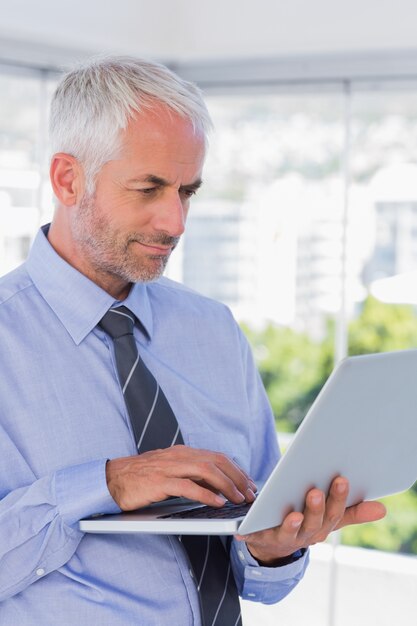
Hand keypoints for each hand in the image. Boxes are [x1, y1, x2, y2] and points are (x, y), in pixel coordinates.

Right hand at [106, 445, 256, 509]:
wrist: (111, 479)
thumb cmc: (142, 479)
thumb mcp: (170, 472)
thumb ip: (190, 475)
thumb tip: (216, 487)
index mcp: (183, 452)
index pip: (217, 457)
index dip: (236, 470)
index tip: (250, 483)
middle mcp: (178, 456)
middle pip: (216, 461)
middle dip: (237, 477)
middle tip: (250, 493)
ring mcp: (169, 467)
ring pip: (206, 471)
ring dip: (227, 485)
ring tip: (238, 499)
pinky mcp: (159, 481)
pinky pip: (188, 486)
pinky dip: (206, 494)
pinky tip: (217, 503)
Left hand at [235, 476, 385, 565]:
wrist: (272, 542)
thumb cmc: (305, 521)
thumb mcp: (329, 516)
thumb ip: (352, 511)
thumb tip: (382, 509)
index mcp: (323, 527)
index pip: (334, 513)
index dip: (338, 498)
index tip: (341, 478)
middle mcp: (305, 536)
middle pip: (314, 524)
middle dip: (316, 508)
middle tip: (316, 491)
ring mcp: (283, 538)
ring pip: (289, 533)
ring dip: (292, 524)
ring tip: (294, 513)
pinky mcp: (260, 537)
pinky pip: (257, 535)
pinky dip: (253, 530)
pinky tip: (249, 525)